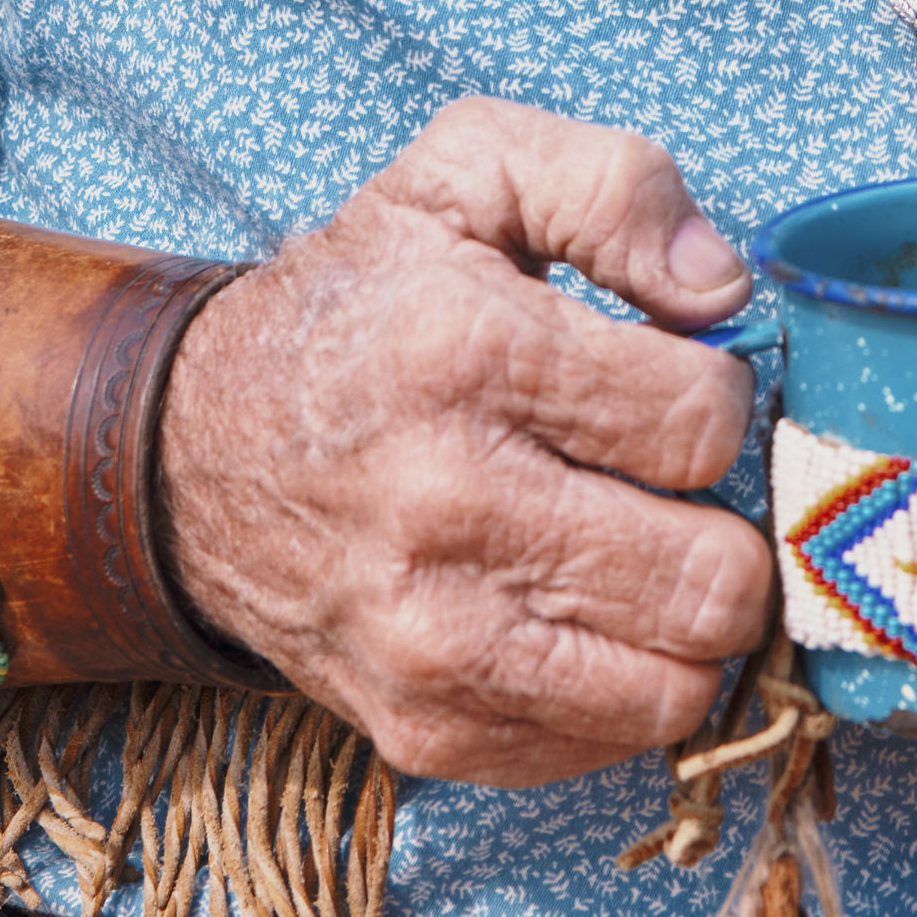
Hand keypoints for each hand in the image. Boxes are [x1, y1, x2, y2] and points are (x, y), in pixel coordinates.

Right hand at [160, 98, 774, 782]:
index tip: (676, 382)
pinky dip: (625, 684)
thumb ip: (616, 187)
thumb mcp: (468, 171)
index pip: (703, 421)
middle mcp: (446, 509)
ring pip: (676, 685)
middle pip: (709, 578)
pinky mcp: (423, 730)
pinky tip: (584, 613)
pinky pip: (607, 744)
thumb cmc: (360, 304)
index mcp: (466, 354)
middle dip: (729, 526)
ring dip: (691, 622)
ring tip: (648, 555)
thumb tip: (723, 291)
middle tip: (683, 490)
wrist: (187, 452)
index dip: (720, 394)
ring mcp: (430, 641)